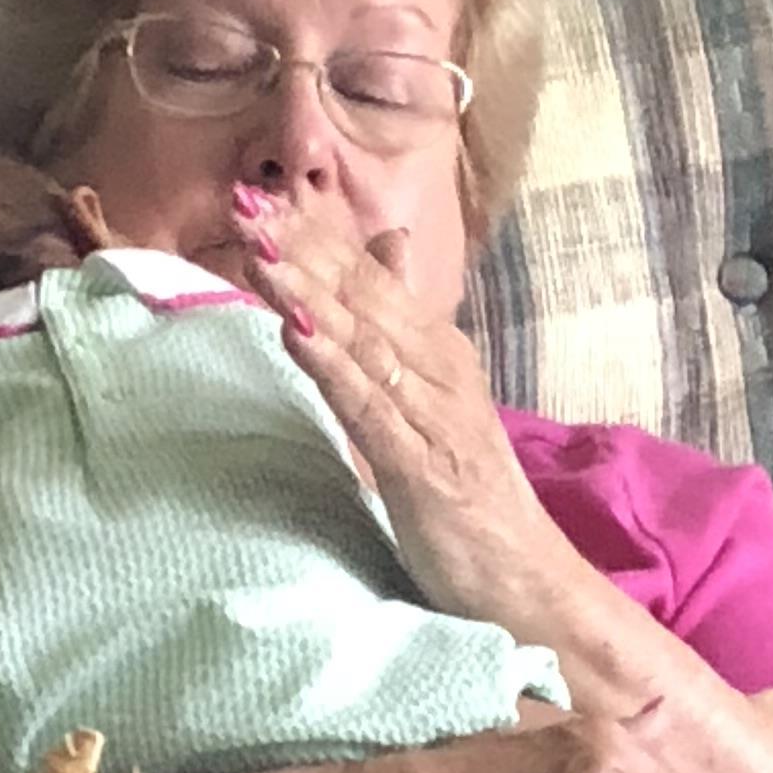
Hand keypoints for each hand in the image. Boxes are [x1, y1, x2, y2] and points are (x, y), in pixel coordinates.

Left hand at [230, 189, 572, 641]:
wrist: (530, 582)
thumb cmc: (472, 495)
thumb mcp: (433, 396)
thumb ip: (402, 324)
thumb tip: (386, 243)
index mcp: (436, 350)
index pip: (364, 277)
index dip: (310, 234)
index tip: (253, 190)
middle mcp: (438, 369)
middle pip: (358, 295)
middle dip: (298, 246)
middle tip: (243, 197)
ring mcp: (432, 416)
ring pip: (359, 340)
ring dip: (306, 291)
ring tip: (257, 248)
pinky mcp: (423, 466)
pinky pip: (369, 408)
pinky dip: (332, 367)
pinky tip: (295, 334)